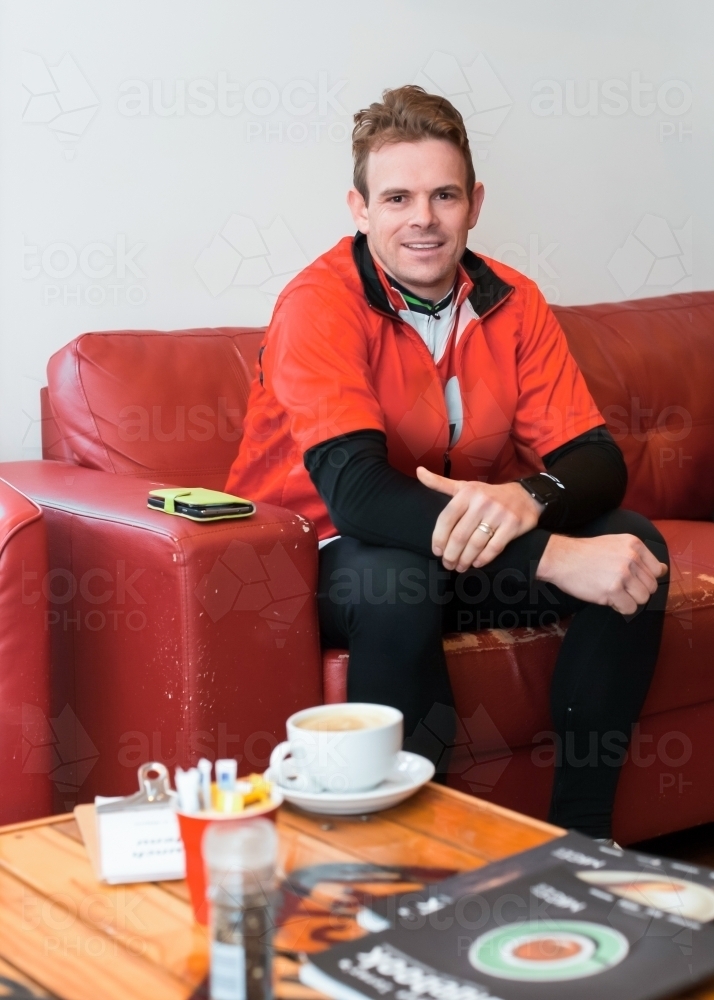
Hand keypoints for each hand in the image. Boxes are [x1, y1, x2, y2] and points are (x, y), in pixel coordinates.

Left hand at [417, 467, 543, 571]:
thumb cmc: (488, 494)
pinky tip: (476, 563)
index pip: (446, 519)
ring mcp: (499, 514)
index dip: (438, 538)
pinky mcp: (513, 525)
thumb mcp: (464, 486)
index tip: (437, 551)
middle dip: (451, 554)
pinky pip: (494, 547)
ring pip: (475, 544)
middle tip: (448, 564)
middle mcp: (482, 502)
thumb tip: (418, 472)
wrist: (524, 495)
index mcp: (466, 493)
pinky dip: (483, 559)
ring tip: (460, 567)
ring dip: (465, 559)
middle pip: (459, 535)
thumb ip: (440, 483)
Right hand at [536, 533, 667, 614]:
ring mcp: (623, 574)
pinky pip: (629, 608)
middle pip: (651, 586)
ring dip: (629, 600)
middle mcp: (631, 557)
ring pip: (643, 598)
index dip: (645, 579)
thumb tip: (663, 570)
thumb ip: (638, 555)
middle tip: (618, 587)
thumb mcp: (615, 543)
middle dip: (636, 591)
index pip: (657, 570)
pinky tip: (607, 598)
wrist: (560, 558)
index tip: (631, 580)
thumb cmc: (586, 553)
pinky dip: (620, 608)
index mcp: (634, 544)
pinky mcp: (613, 590)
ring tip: (612, 592)